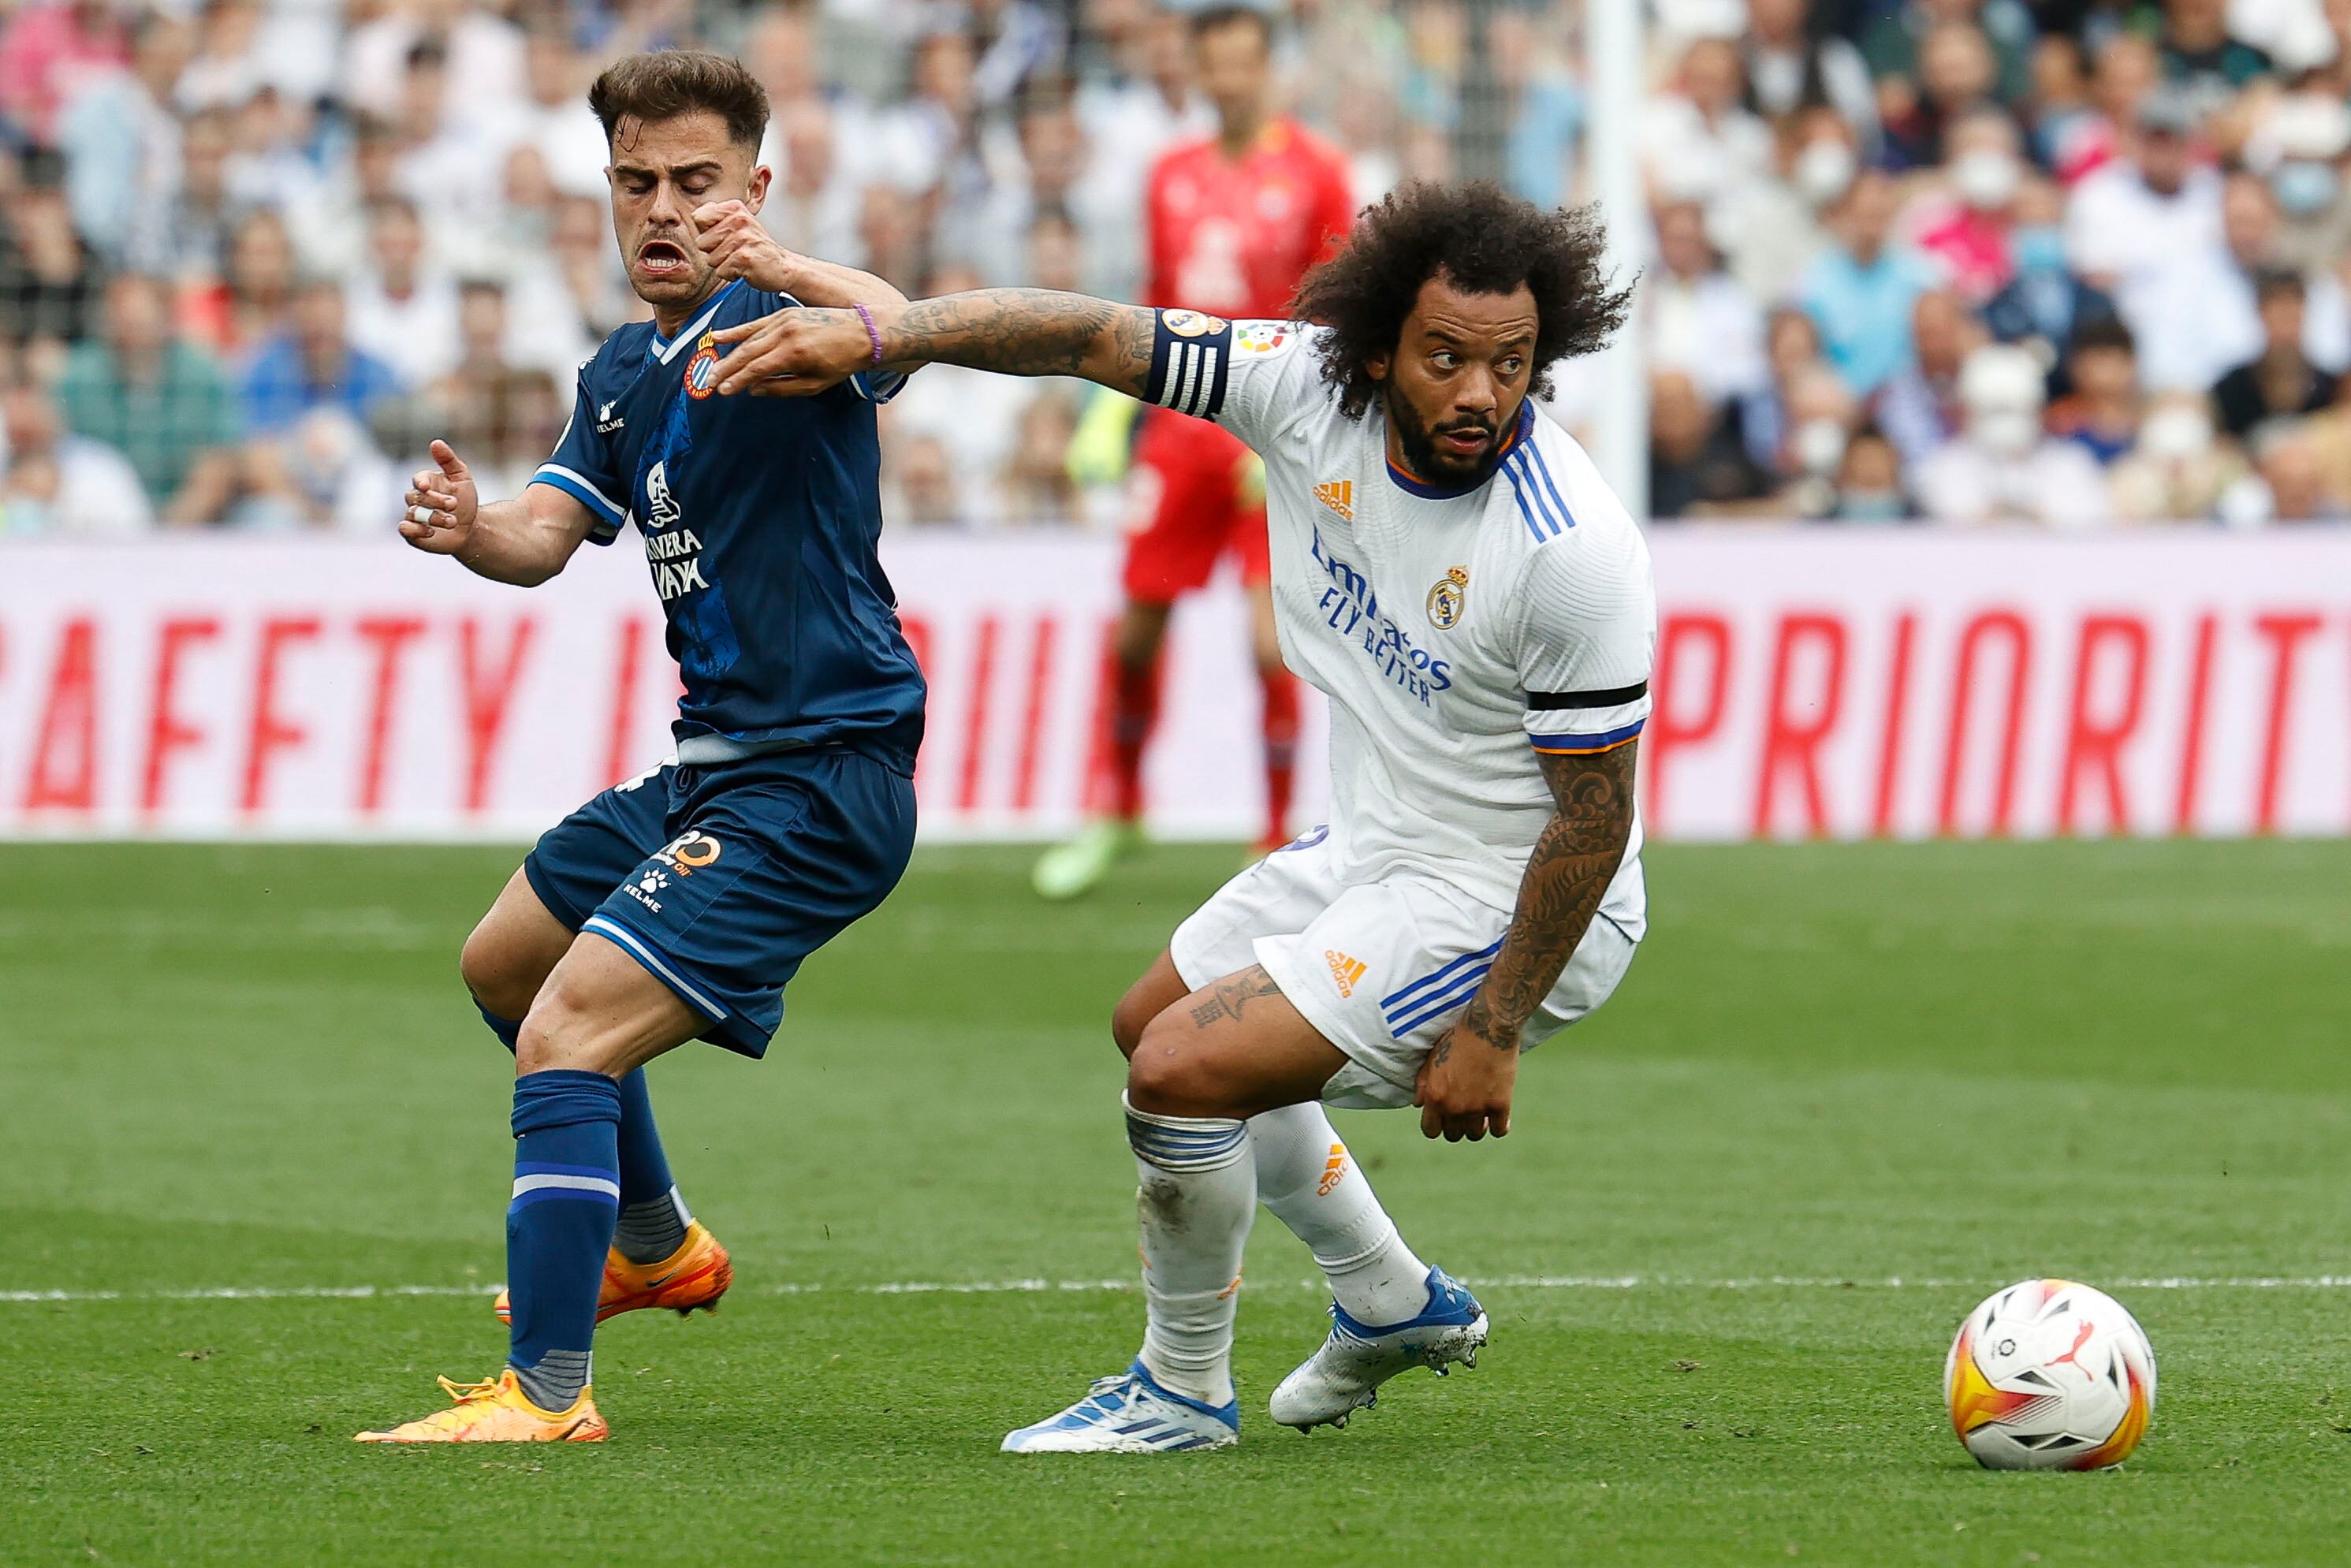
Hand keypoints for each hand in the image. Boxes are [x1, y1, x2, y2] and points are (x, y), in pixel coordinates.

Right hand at [399, 440, 477, 555]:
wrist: (471, 528)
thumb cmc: (465, 500)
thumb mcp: (462, 477)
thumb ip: (448, 460)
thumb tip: (435, 442)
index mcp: (426, 482)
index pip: (418, 479)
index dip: (421, 482)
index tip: (427, 486)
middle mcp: (417, 498)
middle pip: (416, 497)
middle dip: (435, 501)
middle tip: (454, 504)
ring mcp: (413, 515)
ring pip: (413, 514)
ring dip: (434, 517)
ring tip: (453, 521)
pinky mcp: (413, 532)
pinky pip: (405, 529)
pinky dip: (415, 530)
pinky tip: (431, 532)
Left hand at [691, 200, 798, 293]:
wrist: (783, 266)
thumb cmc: (756, 247)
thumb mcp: (738, 224)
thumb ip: (717, 217)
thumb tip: (697, 213)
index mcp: (734, 208)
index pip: (698, 217)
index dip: (707, 233)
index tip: (725, 236)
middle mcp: (738, 220)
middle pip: (701, 242)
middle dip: (714, 252)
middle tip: (735, 251)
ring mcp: (742, 238)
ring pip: (711, 259)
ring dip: (724, 265)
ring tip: (741, 259)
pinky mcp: (744, 258)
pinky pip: (721, 271)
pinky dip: (732, 275)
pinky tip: (746, 268)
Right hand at [709, 307, 874, 396]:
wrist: (862, 331)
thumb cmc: (841, 362)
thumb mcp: (816, 384)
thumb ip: (783, 387)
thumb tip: (754, 390)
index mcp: (794, 353)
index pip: (757, 369)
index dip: (737, 381)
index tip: (722, 391)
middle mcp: (786, 334)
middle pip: (747, 353)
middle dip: (726, 369)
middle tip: (709, 382)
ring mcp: (784, 321)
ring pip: (749, 339)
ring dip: (728, 354)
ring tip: (711, 367)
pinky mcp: (784, 314)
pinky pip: (756, 324)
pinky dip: (737, 331)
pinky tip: (718, 337)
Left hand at [1414, 1011, 1517, 1141]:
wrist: (1488, 1027)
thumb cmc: (1458, 1039)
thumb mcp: (1433, 1058)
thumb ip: (1423, 1084)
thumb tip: (1418, 1105)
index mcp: (1435, 1096)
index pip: (1430, 1130)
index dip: (1436, 1126)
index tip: (1443, 1119)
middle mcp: (1454, 1106)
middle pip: (1453, 1135)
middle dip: (1456, 1126)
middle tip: (1464, 1112)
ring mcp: (1477, 1108)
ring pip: (1474, 1135)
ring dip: (1477, 1126)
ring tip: (1481, 1113)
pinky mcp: (1500, 1104)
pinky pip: (1498, 1130)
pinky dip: (1498, 1126)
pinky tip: (1498, 1116)